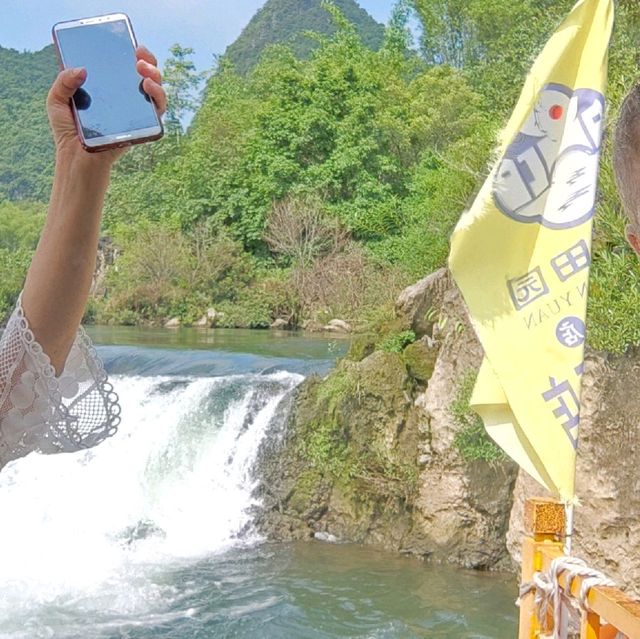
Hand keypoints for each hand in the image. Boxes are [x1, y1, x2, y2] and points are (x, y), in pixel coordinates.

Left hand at [47, 45, 166, 168]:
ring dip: (156, 77)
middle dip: (149, 63)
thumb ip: (63, 81)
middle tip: (139, 58)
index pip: (127, 69)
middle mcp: (125, 101)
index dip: (135, 56)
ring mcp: (135, 114)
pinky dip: (158, 97)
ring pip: (156, 92)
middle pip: (147, 77)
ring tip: (143, 72)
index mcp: (109, 90)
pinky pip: (158, 112)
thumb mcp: (56, 101)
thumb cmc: (69, 133)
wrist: (78, 160)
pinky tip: (147, 87)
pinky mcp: (142, 128)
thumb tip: (82, 69)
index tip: (132, 47)